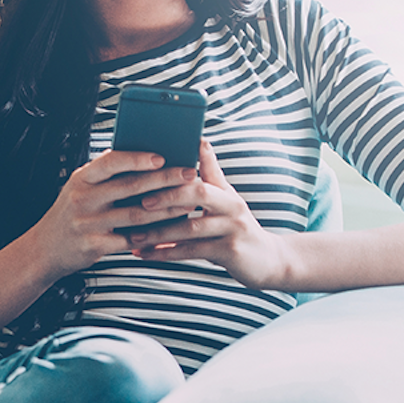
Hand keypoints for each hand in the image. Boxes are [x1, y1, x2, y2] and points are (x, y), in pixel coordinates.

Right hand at [24, 149, 201, 280]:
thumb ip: (104, 173)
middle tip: (189, 175)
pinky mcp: (94, 246)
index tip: (162, 156)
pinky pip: (131, 240)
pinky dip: (153, 234)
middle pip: (130, 187)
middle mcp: (83, 199)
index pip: (111, 162)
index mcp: (81, 179)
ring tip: (188, 203)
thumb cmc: (69, 213)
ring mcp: (88, 223)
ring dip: (166, 209)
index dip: (137, 158)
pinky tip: (170, 229)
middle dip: (164, 180)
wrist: (44, 249)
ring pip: (136, 214)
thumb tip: (138, 153)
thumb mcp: (79, 187)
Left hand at [123, 140, 295, 287]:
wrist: (269, 261)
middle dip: (167, 195)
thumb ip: (211, 175)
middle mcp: (232, 206)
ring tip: (134, 236)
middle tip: (140, 202)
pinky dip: (167, 253)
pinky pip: (193, 251)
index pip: (201, 173)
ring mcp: (233, 229)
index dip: (176, 170)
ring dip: (159, 232)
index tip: (148, 168)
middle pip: (199, 193)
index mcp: (226, 192)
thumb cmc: (238, 227)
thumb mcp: (227, 200)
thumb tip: (200, 140)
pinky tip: (146, 254)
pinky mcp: (230, 252)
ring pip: (191, 227)